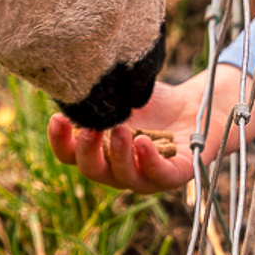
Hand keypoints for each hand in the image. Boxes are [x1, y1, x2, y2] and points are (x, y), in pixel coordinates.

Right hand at [48, 64, 254, 194]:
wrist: (197, 106)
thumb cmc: (155, 103)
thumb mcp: (122, 94)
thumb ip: (99, 94)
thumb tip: (72, 78)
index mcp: (100, 152)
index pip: (69, 155)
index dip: (60, 141)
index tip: (58, 119)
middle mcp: (118, 169)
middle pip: (92, 171)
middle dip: (87, 151)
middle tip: (90, 130)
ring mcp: (146, 176)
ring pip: (124, 177)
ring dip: (118, 155)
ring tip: (119, 131)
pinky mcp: (176, 174)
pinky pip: (160, 176)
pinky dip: (150, 162)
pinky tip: (144, 142)